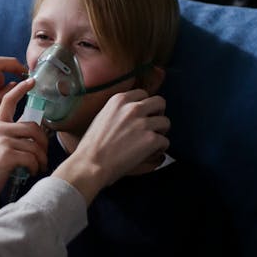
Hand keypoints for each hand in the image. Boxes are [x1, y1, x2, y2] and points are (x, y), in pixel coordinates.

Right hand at [0, 78, 47, 200]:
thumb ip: (13, 134)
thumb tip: (36, 131)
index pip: (8, 100)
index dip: (20, 89)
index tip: (31, 81)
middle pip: (33, 127)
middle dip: (44, 143)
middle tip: (44, 155)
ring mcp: (2, 141)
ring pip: (35, 145)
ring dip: (41, 159)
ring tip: (39, 166)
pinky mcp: (6, 155)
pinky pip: (31, 158)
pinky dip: (36, 166)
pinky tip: (32, 171)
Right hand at [54, 90, 168, 205]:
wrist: (91, 163)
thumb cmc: (92, 145)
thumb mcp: (102, 116)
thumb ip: (118, 110)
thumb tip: (131, 114)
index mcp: (119, 100)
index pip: (143, 93)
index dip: (145, 105)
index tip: (144, 114)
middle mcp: (133, 108)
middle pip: (159, 102)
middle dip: (158, 114)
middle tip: (152, 125)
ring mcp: (143, 123)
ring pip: (166, 122)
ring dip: (161, 132)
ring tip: (152, 141)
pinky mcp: (151, 139)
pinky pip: (165, 141)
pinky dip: (160, 148)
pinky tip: (152, 153)